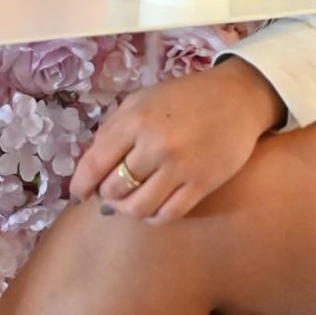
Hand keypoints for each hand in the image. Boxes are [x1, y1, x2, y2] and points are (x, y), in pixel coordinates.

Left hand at [70, 58, 285, 222]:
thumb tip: (90, 167)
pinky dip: (154, 217)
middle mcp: (155, 144)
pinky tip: (153, 207)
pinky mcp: (202, 184)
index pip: (94, 164)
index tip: (79, 193)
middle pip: (114, 190)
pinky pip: (168, 215)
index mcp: (135, 118)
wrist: (236, 98)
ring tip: (130, 203)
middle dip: (107, 195)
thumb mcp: (142, 100)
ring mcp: (180, 167)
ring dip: (128, 210)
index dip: (81, 184)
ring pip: (139, 208)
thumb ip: (114, 129)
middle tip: (110, 194)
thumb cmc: (184, 97)